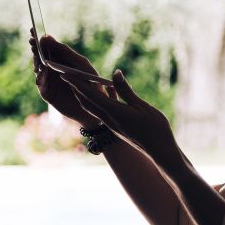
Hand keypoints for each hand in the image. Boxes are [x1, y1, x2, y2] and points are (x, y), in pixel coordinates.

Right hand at [29, 28, 101, 128]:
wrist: (94, 105)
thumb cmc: (91, 82)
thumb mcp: (80, 64)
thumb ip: (65, 51)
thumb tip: (47, 36)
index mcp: (61, 59)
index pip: (47, 46)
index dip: (39, 39)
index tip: (33, 31)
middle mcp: (52, 68)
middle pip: (40, 56)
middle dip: (35, 49)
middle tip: (32, 42)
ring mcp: (48, 80)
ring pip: (38, 69)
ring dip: (36, 62)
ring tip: (38, 57)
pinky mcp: (47, 93)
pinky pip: (40, 84)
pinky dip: (40, 78)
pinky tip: (41, 73)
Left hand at [61, 68, 178, 165]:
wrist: (160, 151)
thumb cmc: (155, 128)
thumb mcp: (142, 106)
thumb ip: (126, 91)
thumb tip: (115, 73)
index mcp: (114, 112)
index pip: (91, 95)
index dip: (78, 83)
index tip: (65, 74)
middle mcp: (109, 119)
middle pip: (86, 101)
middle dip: (74, 87)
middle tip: (64, 74)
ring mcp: (111, 124)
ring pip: (92, 107)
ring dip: (83, 93)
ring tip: (76, 80)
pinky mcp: (116, 126)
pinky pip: (101, 110)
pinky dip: (96, 99)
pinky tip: (102, 90)